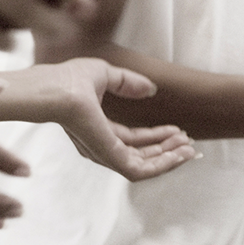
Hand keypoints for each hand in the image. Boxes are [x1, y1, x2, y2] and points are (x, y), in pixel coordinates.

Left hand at [26, 0, 196, 180]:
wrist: (54, 89)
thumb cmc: (67, 79)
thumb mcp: (104, 74)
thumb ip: (127, 82)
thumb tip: (150, 90)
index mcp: (97, 128)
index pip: (133, 140)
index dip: (157, 137)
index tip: (178, 130)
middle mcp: (100, 146)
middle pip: (141, 155)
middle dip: (167, 150)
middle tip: (188, 142)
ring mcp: (104, 154)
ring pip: (145, 166)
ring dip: (169, 158)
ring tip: (188, 147)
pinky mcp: (110, 158)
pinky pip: (141, 170)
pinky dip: (163, 163)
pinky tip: (178, 152)